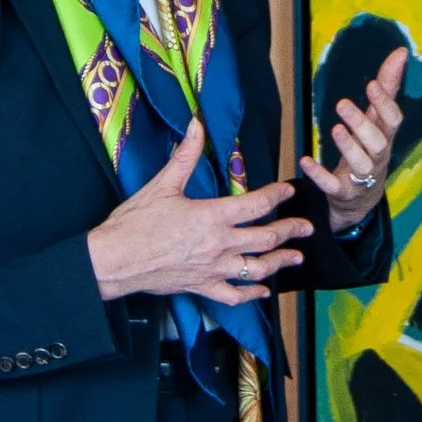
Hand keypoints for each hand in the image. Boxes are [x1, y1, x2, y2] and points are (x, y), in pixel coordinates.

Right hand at [85, 119, 303, 304]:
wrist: (114, 261)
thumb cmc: (133, 223)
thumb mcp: (161, 185)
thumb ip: (185, 156)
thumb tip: (196, 126)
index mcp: (211, 216)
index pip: (255, 205)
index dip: (276, 196)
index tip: (288, 191)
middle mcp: (218, 244)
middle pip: (265, 238)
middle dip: (290, 231)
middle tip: (307, 227)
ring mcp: (212, 269)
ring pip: (257, 268)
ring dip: (280, 262)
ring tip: (296, 257)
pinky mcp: (201, 287)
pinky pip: (234, 295)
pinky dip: (252, 294)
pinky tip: (263, 291)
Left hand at [301, 44, 406, 234]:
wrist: (362, 196)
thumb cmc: (371, 147)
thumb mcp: (378, 118)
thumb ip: (387, 86)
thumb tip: (400, 52)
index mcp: (386, 136)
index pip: (393, 121)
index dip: (385, 104)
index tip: (372, 84)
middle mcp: (378, 157)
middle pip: (377, 143)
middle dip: (362, 124)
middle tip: (342, 104)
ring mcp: (362, 177)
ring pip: (360, 164)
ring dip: (348, 147)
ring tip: (334, 129)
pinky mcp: (343, 191)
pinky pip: (332, 185)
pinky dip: (319, 174)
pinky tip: (305, 160)